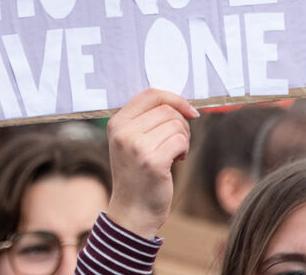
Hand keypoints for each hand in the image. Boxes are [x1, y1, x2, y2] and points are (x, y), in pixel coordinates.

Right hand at [104, 88, 197, 238]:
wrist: (132, 210)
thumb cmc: (137, 175)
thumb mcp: (130, 142)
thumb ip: (144, 121)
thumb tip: (178, 103)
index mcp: (116, 122)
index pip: (149, 94)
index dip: (174, 98)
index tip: (190, 111)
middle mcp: (123, 131)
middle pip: (167, 109)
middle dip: (182, 124)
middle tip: (178, 142)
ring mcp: (136, 146)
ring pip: (176, 125)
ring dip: (183, 139)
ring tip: (175, 154)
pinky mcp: (152, 161)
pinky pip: (181, 141)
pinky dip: (184, 150)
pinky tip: (176, 161)